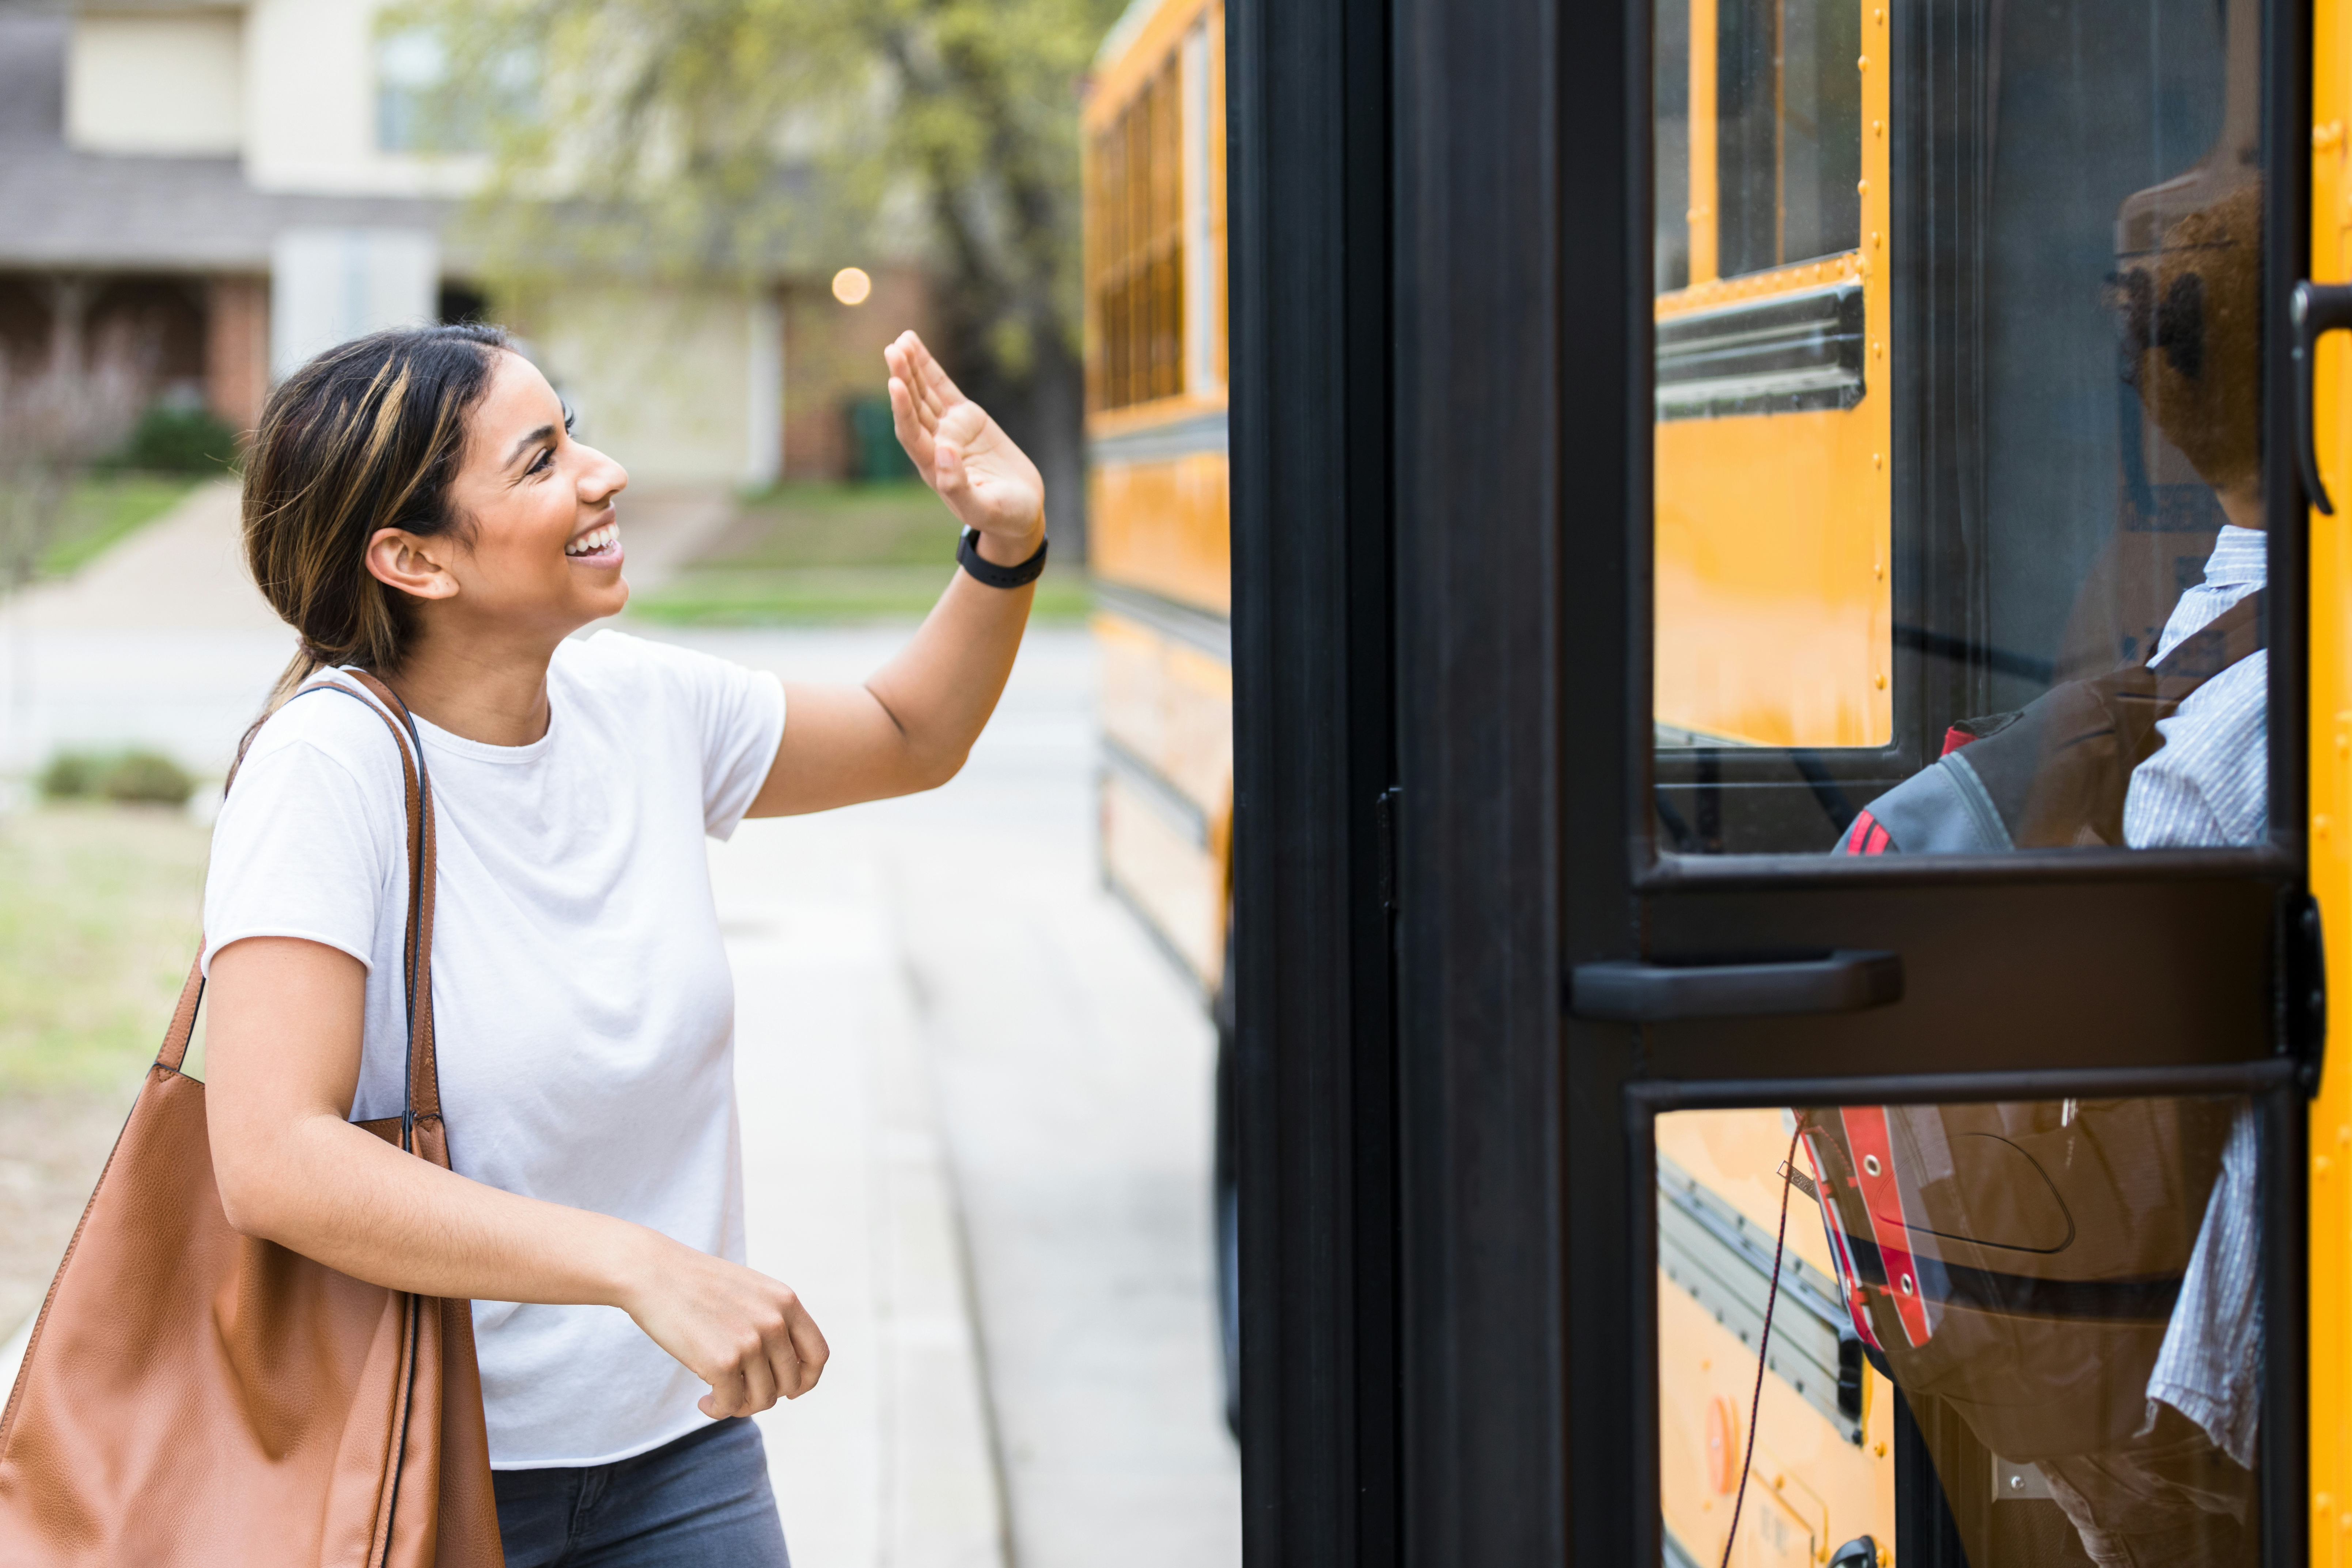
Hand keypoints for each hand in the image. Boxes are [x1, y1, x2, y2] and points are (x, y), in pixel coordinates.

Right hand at [619, 1233, 828, 1417]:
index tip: (789, 1390)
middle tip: (741, 1393)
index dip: (806, 1380)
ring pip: (763, 1399)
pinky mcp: (722, 1362)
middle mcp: (775, 1321)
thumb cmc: (696, 1284)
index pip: (818, 1355)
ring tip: (720, 1398)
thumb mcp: (750, 1291)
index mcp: (786, 1301)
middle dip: (767, 1395)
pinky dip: (718, 1410)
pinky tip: (703, 1403)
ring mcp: (750, 1341)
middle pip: (790, 1383)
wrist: (652, 1272)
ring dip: (742, 1407)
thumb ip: (772, 1321)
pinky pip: (731, 1404)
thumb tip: (786, 1371)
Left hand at [885, 330, 1044, 560]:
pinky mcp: (966, 418)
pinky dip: (929, 367)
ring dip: (911, 368)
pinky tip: (914, 345)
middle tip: (893, 350)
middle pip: (913, 407)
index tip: (895, 383)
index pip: (911, 434)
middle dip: (903, 378)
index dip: (902, 409)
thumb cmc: (1003, 517)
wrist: (1020, 514)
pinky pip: (943, 387)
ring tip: (900, 341)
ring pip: (924, 393)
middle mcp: (935, 444)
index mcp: (934, 467)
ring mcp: (950, 429)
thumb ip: (958, 486)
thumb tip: (943, 451)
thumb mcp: (984, 509)